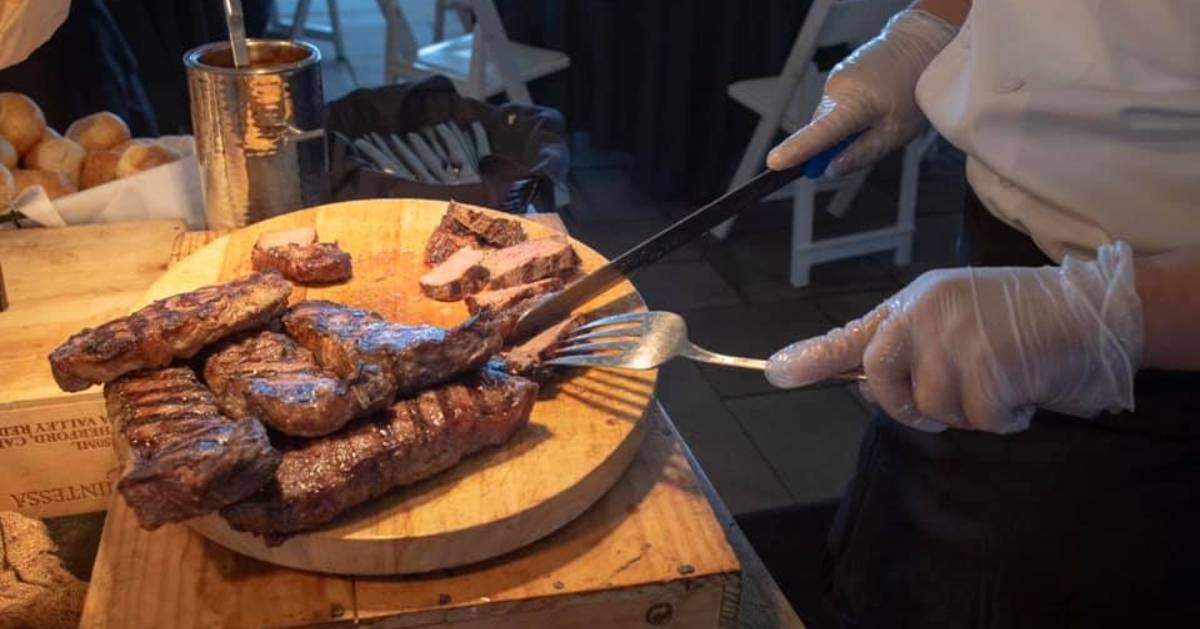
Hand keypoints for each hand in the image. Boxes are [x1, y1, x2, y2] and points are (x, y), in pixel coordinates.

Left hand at [765, 243, 1143, 433]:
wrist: (1090, 310)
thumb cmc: (1017, 323)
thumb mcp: (951, 323)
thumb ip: (901, 348)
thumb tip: (841, 380)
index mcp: (913, 304)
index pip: (852, 335)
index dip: (813, 358)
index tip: (774, 373)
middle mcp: (926, 313)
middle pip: (883, 384)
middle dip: (914, 405)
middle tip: (957, 394)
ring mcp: (957, 335)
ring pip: (934, 408)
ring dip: (971, 411)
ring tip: (1002, 378)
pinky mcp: (991, 362)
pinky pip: (979, 419)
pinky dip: (1005, 418)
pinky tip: (1024, 387)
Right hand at [766, 9, 956, 176]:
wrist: (919, 44)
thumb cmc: (913, 88)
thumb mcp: (896, 132)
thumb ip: (861, 153)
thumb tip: (831, 170)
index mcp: (854, 105)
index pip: (819, 134)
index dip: (796, 150)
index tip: (775, 162)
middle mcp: (837, 90)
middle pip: (821, 130)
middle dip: (833, 145)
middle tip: (865, 143)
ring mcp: (835, 79)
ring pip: (828, 117)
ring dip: (844, 126)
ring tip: (877, 115)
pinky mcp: (837, 74)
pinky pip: (834, 103)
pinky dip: (846, 110)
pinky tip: (872, 102)